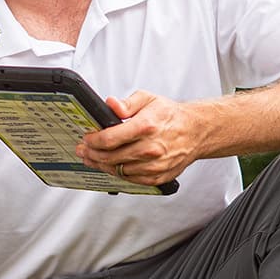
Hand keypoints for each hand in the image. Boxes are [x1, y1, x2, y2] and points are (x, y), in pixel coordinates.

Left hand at [76, 89, 202, 186]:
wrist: (196, 131)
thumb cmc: (171, 116)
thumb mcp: (148, 99)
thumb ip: (127, 103)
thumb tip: (111, 104)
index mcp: (146, 127)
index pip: (110, 138)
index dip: (93, 140)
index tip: (87, 139)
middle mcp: (150, 148)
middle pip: (110, 157)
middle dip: (92, 154)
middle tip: (83, 151)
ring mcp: (154, 165)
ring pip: (118, 170)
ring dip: (102, 165)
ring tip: (93, 159)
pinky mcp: (157, 177)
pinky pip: (131, 180)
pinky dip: (118, 173)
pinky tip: (111, 166)